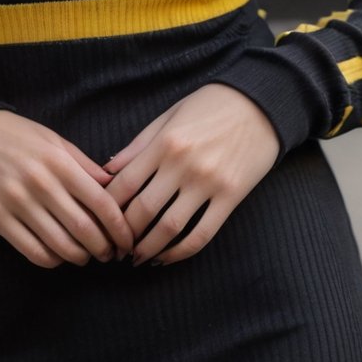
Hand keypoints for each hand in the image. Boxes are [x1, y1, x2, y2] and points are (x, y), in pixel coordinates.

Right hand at [0, 109, 136, 268]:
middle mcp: (40, 183)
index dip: (120, 227)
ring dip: (79, 257)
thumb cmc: (14, 136)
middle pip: (84, 229)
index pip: (101, 203)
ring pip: (59, 245)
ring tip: (86, 256)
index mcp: (59, 162)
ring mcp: (17, 202)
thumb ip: (83, 164)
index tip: (128, 240)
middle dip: (104, 248)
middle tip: (111, 254)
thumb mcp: (52, 140)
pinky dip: (52, 260)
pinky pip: (32, 250)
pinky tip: (58, 256)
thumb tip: (114, 186)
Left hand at [103, 83, 280, 264]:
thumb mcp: (169, 115)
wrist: (261, 103)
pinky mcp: (231, 196)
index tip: (100, 221)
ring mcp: (209, 182)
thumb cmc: (210, 105)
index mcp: (164, 142)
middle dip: (124, 234)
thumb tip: (107, 170)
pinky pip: (203, 233)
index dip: (107, 209)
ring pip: (170, 228)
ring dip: (148, 249)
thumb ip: (138, 145)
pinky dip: (181, 252)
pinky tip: (168, 257)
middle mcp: (183, 164)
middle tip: (114, 247)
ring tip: (136, 258)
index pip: (124, 184)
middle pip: (143, 210)